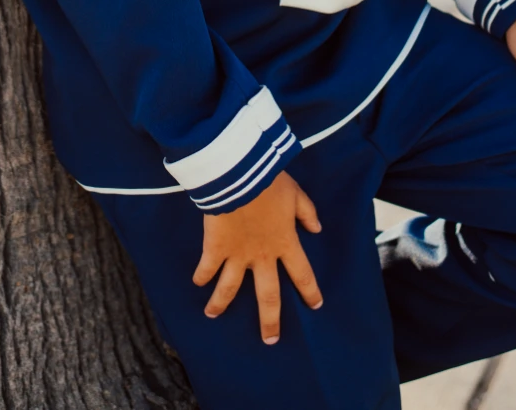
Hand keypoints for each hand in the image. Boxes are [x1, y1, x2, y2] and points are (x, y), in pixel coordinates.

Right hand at [192, 171, 322, 343]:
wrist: (239, 175)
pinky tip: (197, 283)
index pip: (302, 274)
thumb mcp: (295, 193)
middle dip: (270, 320)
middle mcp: (262, 256)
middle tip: (270, 340)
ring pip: (230, 288)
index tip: (315, 306)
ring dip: (221, 303)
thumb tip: (317, 228)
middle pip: (268, 295)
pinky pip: (207, 267)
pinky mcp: (215, 247)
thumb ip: (307, 211)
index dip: (310, 291)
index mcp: (285, 242)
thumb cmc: (269, 181)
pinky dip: (202, 275)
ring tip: (213, 315)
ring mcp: (237, 255)